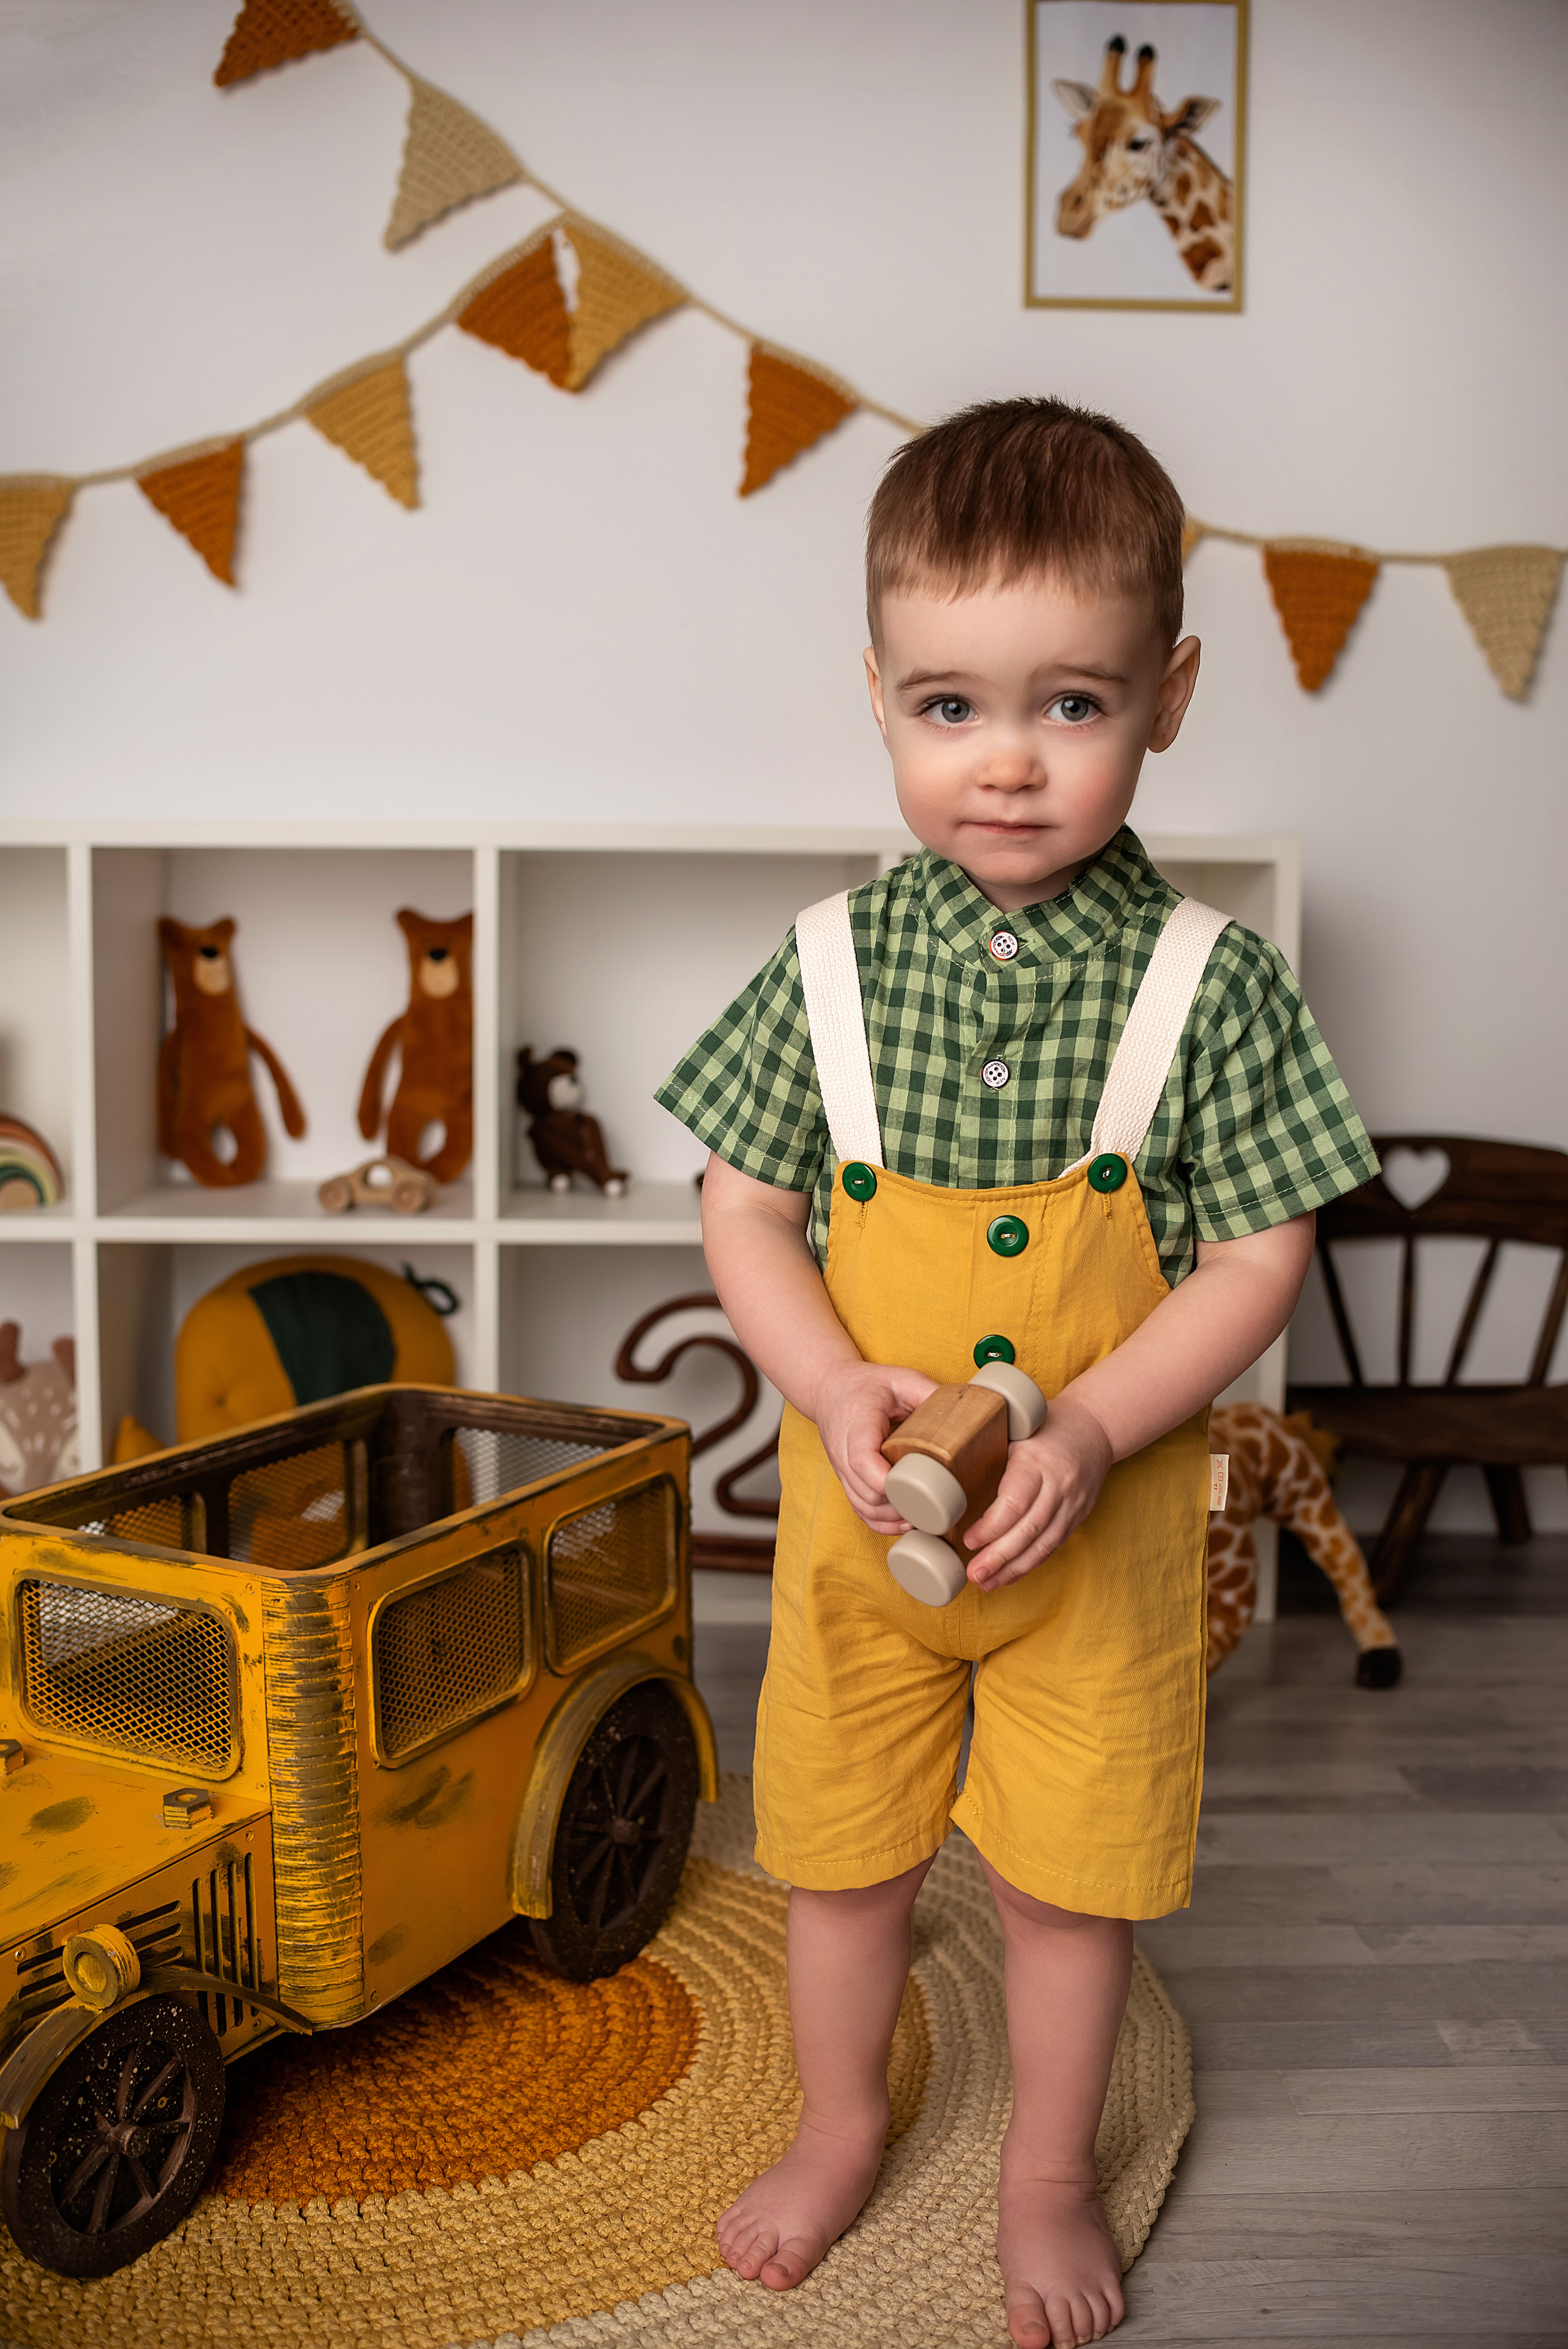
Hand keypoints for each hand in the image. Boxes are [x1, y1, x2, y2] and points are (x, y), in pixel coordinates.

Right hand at [810, 1358, 938, 1533]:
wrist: (830, 1389)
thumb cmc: (866, 1385)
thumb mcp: (900, 1379)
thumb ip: (928, 1393)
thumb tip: (964, 1412)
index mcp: (856, 1427)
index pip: (863, 1463)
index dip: (890, 1481)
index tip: (919, 1485)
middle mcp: (843, 1454)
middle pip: (867, 1495)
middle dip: (901, 1505)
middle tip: (935, 1504)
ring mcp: (842, 1472)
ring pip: (864, 1508)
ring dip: (893, 1518)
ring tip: (925, 1516)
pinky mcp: (847, 1481)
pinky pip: (860, 1511)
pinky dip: (882, 1523)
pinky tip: (906, 1522)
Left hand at [962, 1395, 1113, 1590]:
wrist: (1095, 1427)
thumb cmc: (1044, 1428)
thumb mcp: (1015, 1432)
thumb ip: (988, 1455)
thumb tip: (945, 1483)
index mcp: (1036, 1462)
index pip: (1015, 1502)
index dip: (991, 1527)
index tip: (968, 1541)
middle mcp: (1058, 1485)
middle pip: (1028, 1530)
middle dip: (999, 1557)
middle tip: (973, 1574)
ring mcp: (1071, 1504)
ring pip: (1043, 1544)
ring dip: (1013, 1568)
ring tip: (987, 1583)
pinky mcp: (1078, 1517)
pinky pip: (1053, 1546)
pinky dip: (1030, 1563)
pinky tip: (1009, 1575)